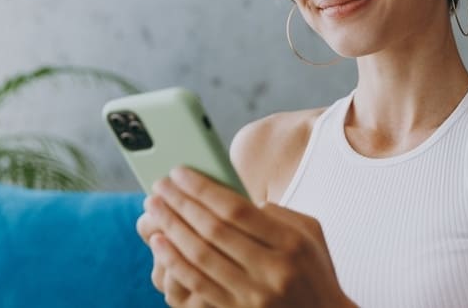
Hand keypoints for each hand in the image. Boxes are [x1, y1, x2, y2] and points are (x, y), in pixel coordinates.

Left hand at [142, 167, 354, 307]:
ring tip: (154, 209)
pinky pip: (198, 284)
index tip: (178, 172)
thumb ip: (276, 212)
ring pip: (200, 257)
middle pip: (213, 230)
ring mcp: (255, 296)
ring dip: (171, 229)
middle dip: (180, 204)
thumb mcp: (309, 233)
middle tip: (158, 186)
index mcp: (291, 242)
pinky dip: (174, 262)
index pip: (236, 209)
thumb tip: (232, 195)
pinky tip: (159, 243)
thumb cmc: (313, 269)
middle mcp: (273, 270)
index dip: (202, 188)